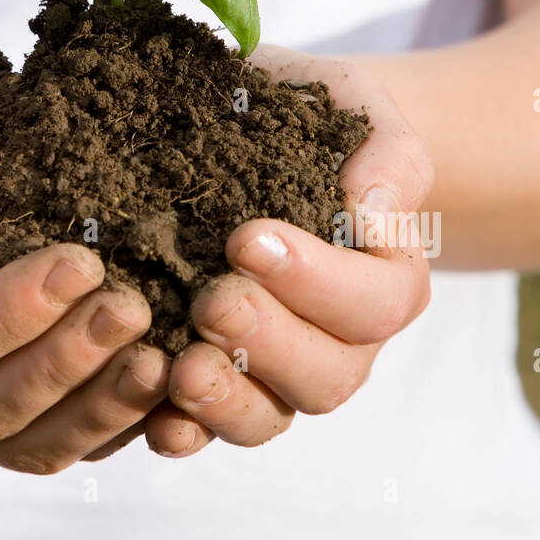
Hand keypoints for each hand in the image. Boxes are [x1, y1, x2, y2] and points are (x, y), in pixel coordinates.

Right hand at [0, 74, 166, 473]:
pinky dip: (114, 426)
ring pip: (23, 445)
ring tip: (159, 357)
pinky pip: (58, 449)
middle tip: (134, 307)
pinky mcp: (2, 434)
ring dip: (97, 406)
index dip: (6, 317)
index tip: (80, 262)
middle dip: (64, 359)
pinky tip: (164, 385)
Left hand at [144, 48, 434, 458]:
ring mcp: (277, 370)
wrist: (261, 124)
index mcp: (385, 278)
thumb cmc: (318, 118)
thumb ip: (386, 156)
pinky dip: (183, 430)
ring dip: (227, 401)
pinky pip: (207, 429)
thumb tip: (373, 216)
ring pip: (269, 416)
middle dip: (266, 342)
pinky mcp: (219, 381)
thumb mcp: (356, 109)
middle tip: (211, 300)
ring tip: (180, 369)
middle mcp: (340, 339)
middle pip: (326, 375)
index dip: (315, 282)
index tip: (248, 238)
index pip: (373, 303)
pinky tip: (153, 417)